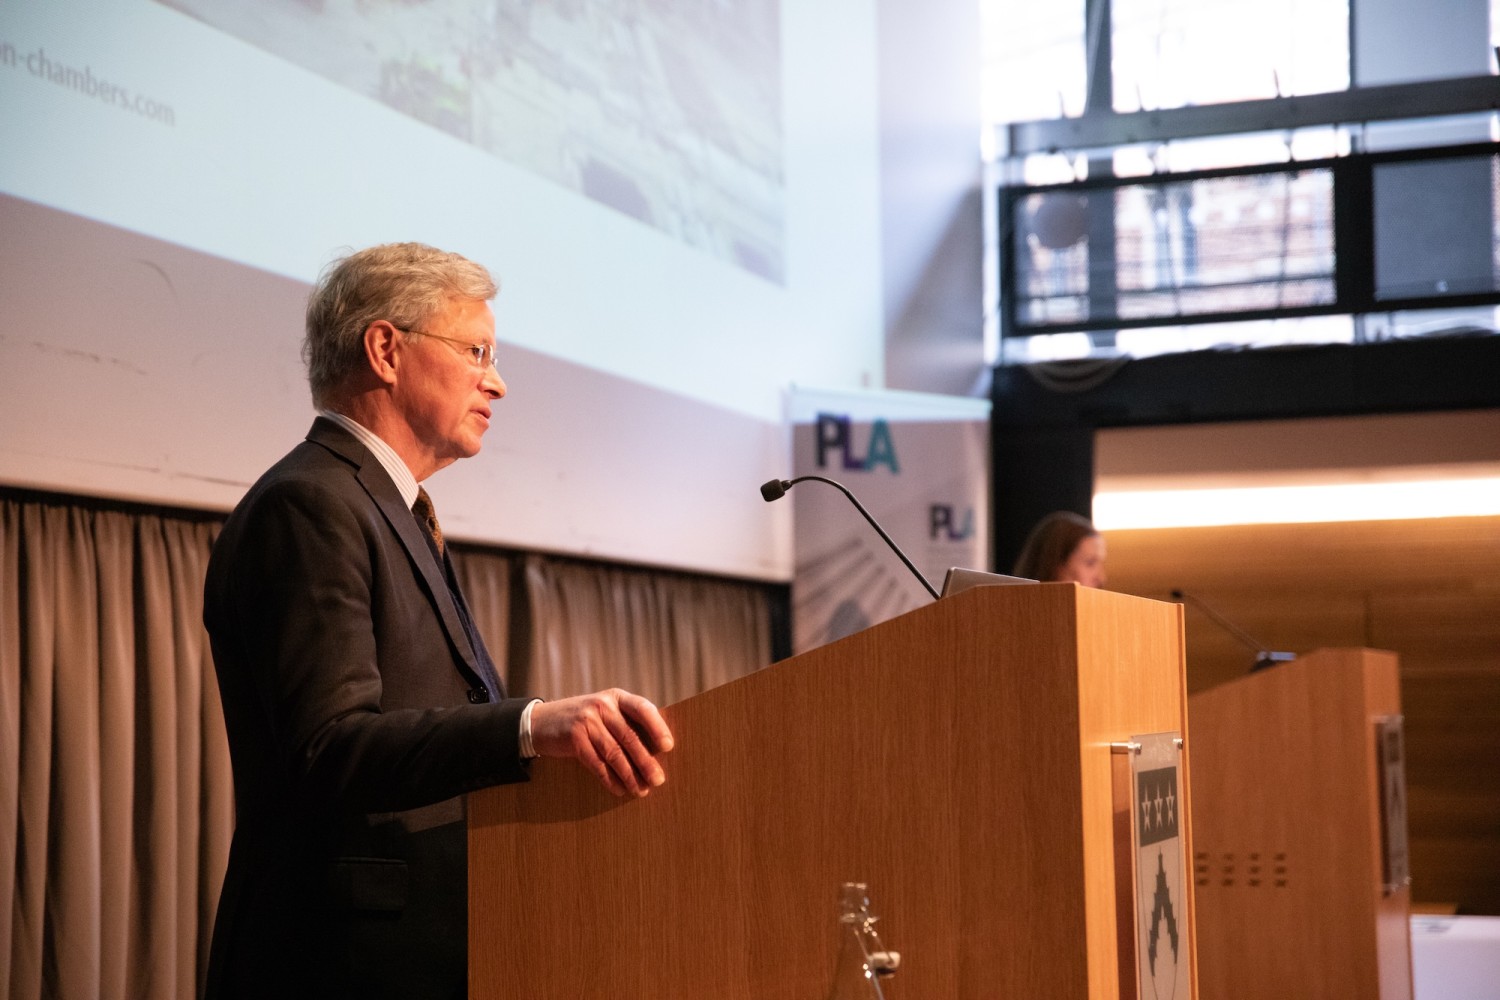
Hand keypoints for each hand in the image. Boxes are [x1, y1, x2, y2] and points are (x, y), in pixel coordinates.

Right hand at [529, 689, 674, 796]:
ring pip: (614, 753)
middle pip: (629, 736)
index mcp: (616, 697)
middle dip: (646, 761)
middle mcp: (602, 705)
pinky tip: (620, 790)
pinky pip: (597, 764)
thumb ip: (626, 722)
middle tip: (658, 780)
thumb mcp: (604, 711)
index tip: (668, 746)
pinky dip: (610, 779)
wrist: (542, 721)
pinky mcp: (574, 739)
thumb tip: (657, 751)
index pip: (642, 708)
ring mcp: (587, 721)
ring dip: (630, 775)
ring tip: (641, 790)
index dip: (657, 727)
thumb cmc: (584, 719)